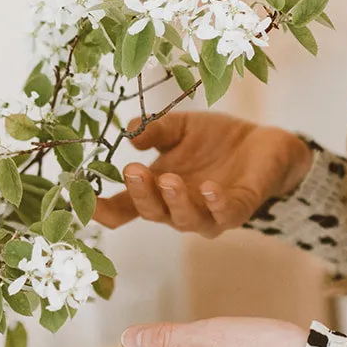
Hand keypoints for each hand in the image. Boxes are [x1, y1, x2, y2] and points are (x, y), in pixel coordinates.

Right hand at [92, 112, 312, 236]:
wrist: (265, 143)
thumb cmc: (215, 141)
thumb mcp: (180, 128)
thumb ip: (156, 130)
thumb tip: (131, 133)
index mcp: (157, 192)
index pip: (124, 209)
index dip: (103, 209)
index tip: (81, 199)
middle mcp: (178, 209)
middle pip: (153, 212)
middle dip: (142, 194)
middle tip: (133, 171)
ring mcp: (209, 214)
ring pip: (187, 218)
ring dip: (176, 201)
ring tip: (169, 180)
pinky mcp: (240, 208)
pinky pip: (226, 213)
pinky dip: (217, 203)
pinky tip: (211, 189)